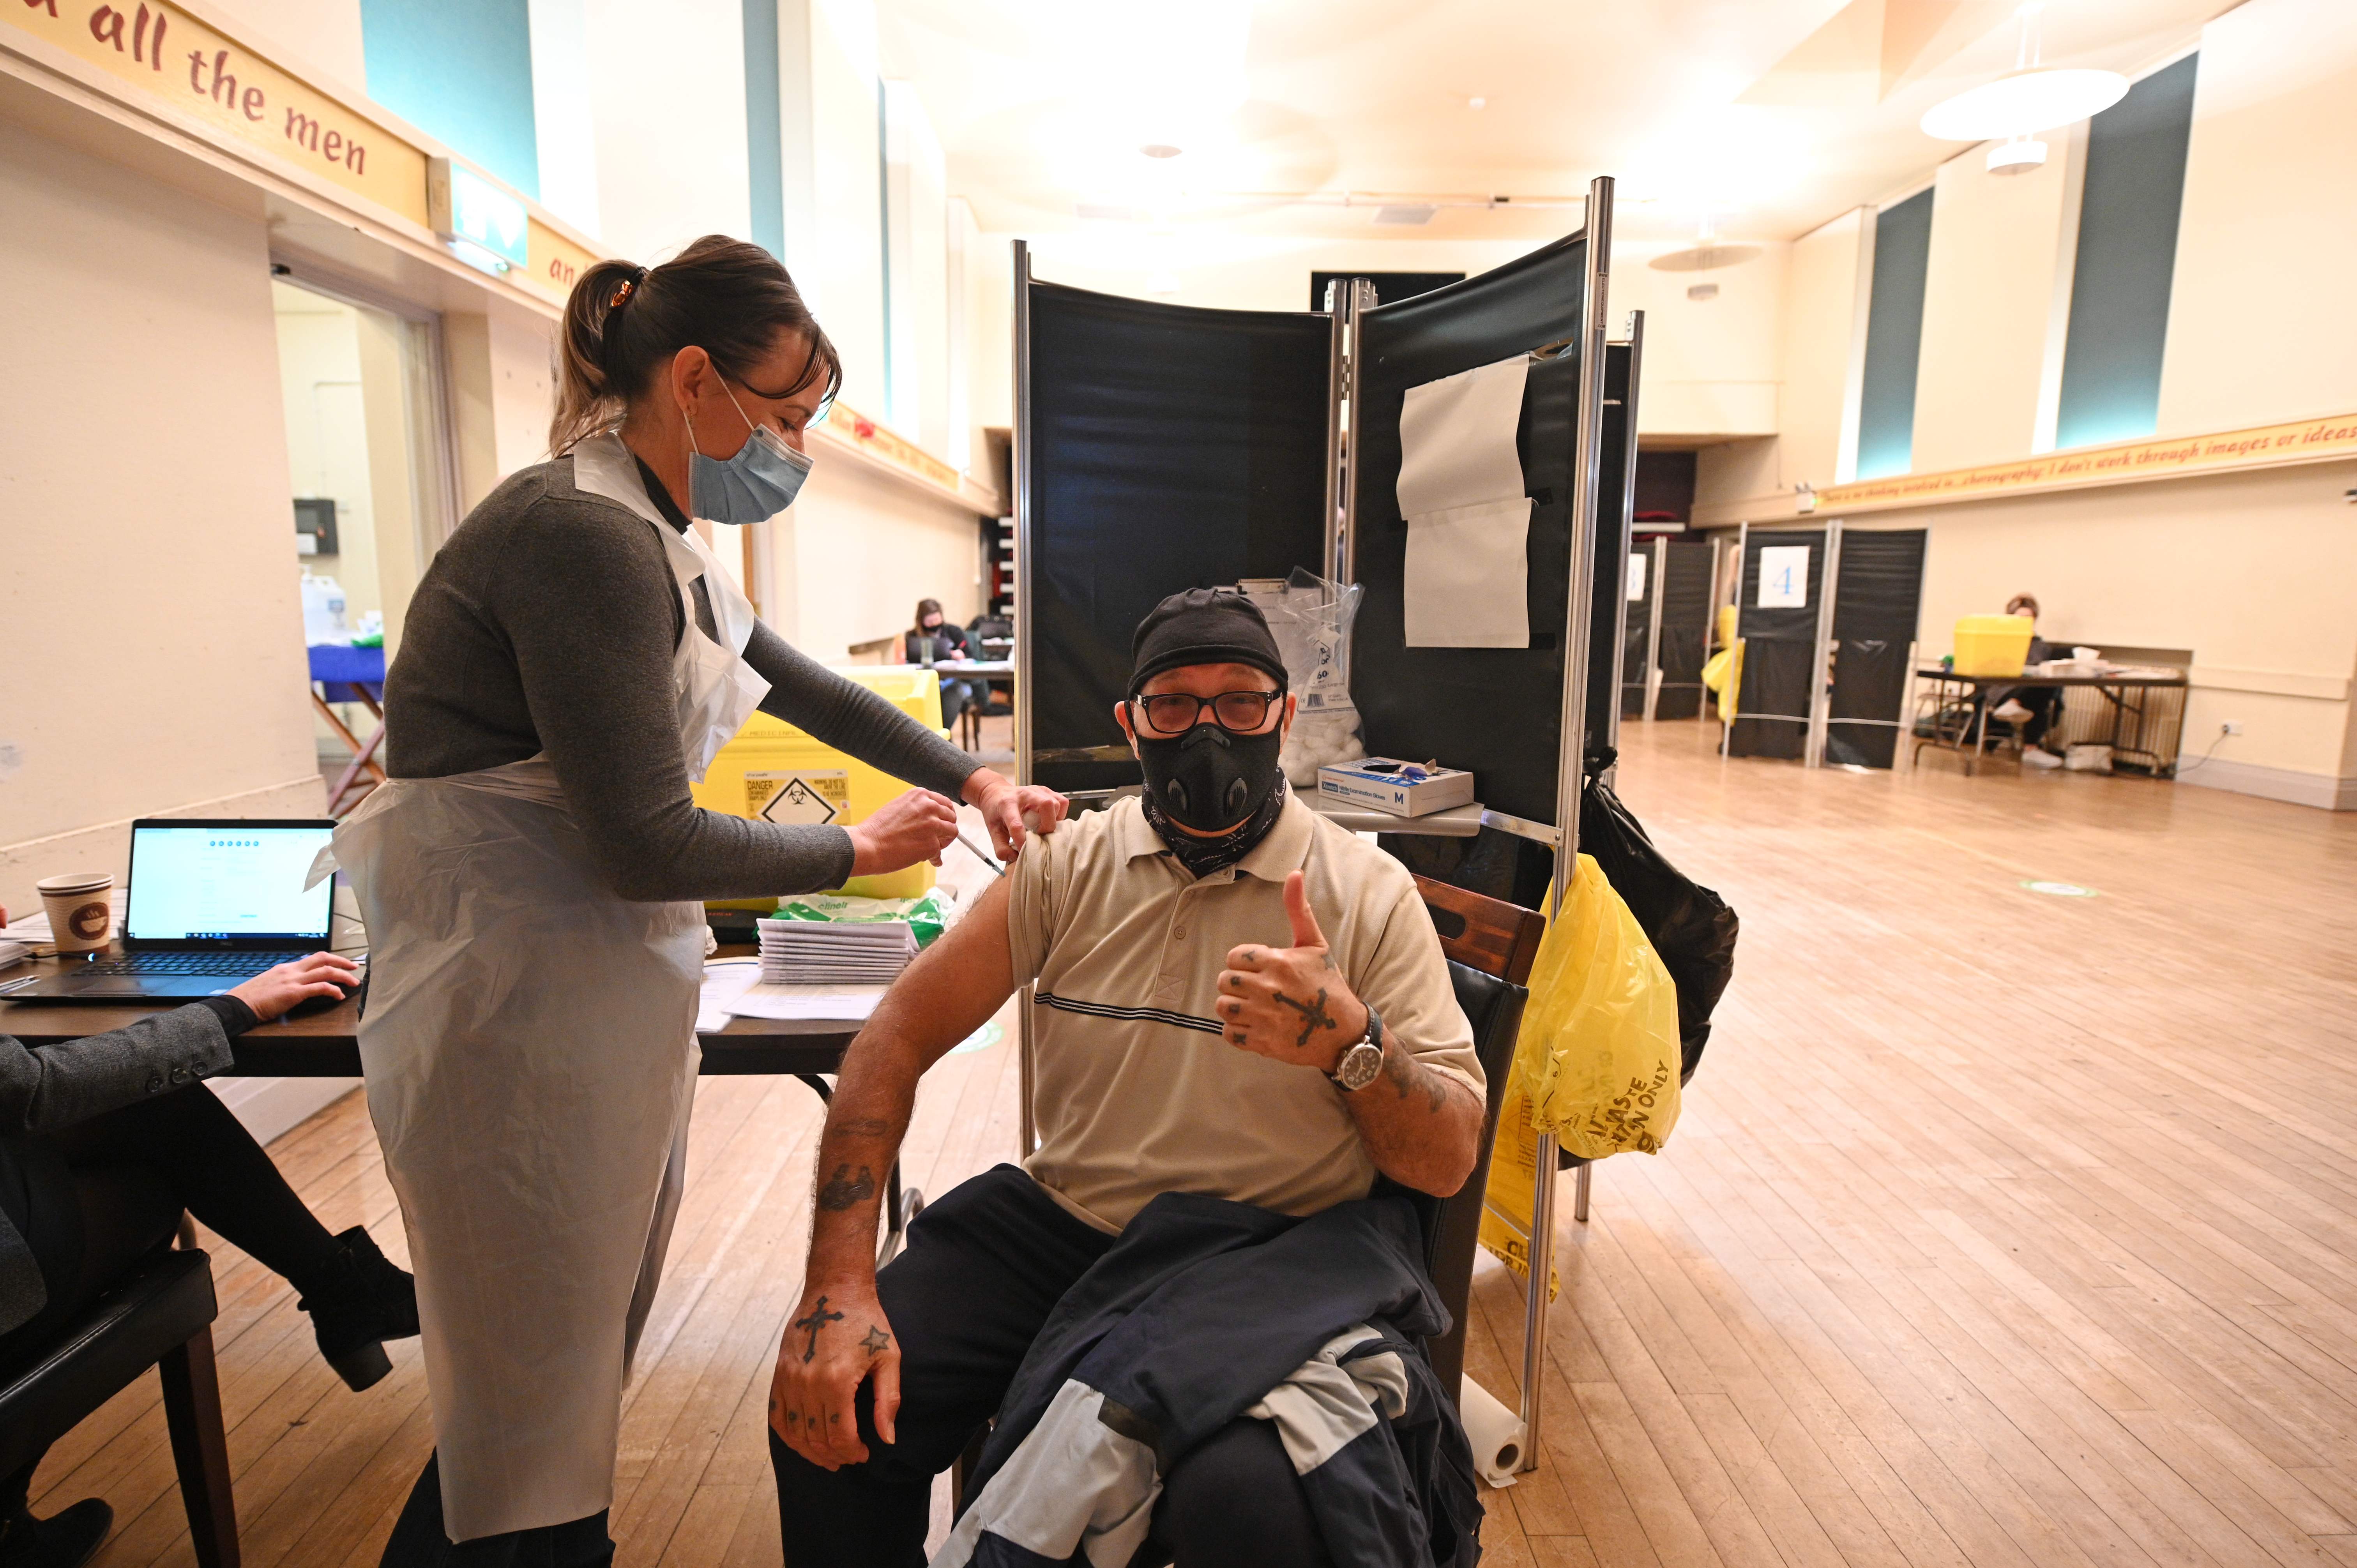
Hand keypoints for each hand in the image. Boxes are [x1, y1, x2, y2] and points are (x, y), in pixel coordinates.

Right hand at [228, 952, 360, 1020]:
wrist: (238, 1005)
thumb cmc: (252, 998)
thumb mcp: (271, 983)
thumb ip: (286, 981)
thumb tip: (299, 985)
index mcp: (286, 968)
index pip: (313, 958)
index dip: (330, 959)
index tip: (341, 963)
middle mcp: (291, 970)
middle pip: (323, 958)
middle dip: (342, 961)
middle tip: (354, 967)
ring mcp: (293, 980)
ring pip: (325, 971)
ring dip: (343, 976)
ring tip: (353, 982)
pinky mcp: (293, 993)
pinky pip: (320, 988)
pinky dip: (333, 990)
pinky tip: (339, 996)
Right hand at [769, 1280, 899, 1468]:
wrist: (835, 1291)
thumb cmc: (866, 1323)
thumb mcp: (888, 1358)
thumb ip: (888, 1401)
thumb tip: (887, 1438)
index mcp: (837, 1380)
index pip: (840, 1435)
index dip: (852, 1452)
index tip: (863, 1454)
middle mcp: (808, 1382)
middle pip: (816, 1437)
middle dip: (835, 1455)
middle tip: (849, 1458)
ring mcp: (789, 1378)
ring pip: (794, 1432)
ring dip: (810, 1451)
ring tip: (828, 1457)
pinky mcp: (779, 1374)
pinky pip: (777, 1415)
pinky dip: (788, 1434)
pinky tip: (802, 1441)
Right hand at [847, 790, 959, 876]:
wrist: (867, 845)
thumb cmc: (878, 829)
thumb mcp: (899, 807)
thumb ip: (917, 809)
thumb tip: (933, 819)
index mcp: (920, 795)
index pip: (944, 803)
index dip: (944, 815)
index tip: (942, 822)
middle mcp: (929, 807)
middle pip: (951, 817)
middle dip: (945, 828)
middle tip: (937, 837)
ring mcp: (932, 825)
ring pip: (952, 832)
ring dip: (943, 842)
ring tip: (933, 848)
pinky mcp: (932, 844)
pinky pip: (940, 852)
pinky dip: (935, 858)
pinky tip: (930, 860)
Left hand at [963, 772, 1068, 860]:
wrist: (996, 793)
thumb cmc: (996, 812)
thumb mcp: (992, 830)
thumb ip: (1000, 847)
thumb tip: (1015, 858)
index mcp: (1007, 804)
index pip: (1016, 824)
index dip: (1022, 841)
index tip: (1024, 851)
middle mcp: (1024, 794)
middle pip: (1046, 805)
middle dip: (1047, 826)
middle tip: (1039, 835)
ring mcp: (1037, 790)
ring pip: (1057, 803)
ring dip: (1054, 820)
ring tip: (1044, 828)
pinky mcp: (1046, 791)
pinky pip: (1062, 802)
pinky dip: (1060, 814)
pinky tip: (1049, 820)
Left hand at [1215, 871, 1368, 1073]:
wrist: (1344, 1031)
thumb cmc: (1328, 985)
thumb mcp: (1315, 944)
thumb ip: (1299, 910)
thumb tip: (1294, 873)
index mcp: (1277, 962)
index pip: (1234, 957)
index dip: (1243, 963)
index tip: (1258, 969)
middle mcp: (1267, 989)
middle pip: (1224, 981)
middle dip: (1236, 984)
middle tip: (1254, 989)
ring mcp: (1264, 1017)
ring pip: (1223, 1007)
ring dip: (1234, 1007)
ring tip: (1252, 1007)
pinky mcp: (1263, 1043)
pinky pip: (1230, 1034)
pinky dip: (1237, 1031)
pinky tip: (1254, 1026)